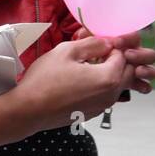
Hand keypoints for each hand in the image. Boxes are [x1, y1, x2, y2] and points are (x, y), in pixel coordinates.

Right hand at [14, 37, 129, 130]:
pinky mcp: (93, 113)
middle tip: (96, 52)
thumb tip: (106, 43)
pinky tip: (80, 81)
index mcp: (108, 78)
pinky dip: (100, 86)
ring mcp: (102, 107)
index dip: (112, 45)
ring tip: (87, 65)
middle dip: (116, 60)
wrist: (28, 111)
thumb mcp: (66, 51)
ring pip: (117, 85)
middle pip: (126, 72)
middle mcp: (111, 95)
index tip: (97, 42)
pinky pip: (105, 96)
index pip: (123, 55)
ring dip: (109, 73)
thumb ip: (93, 44)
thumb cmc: (44, 80)